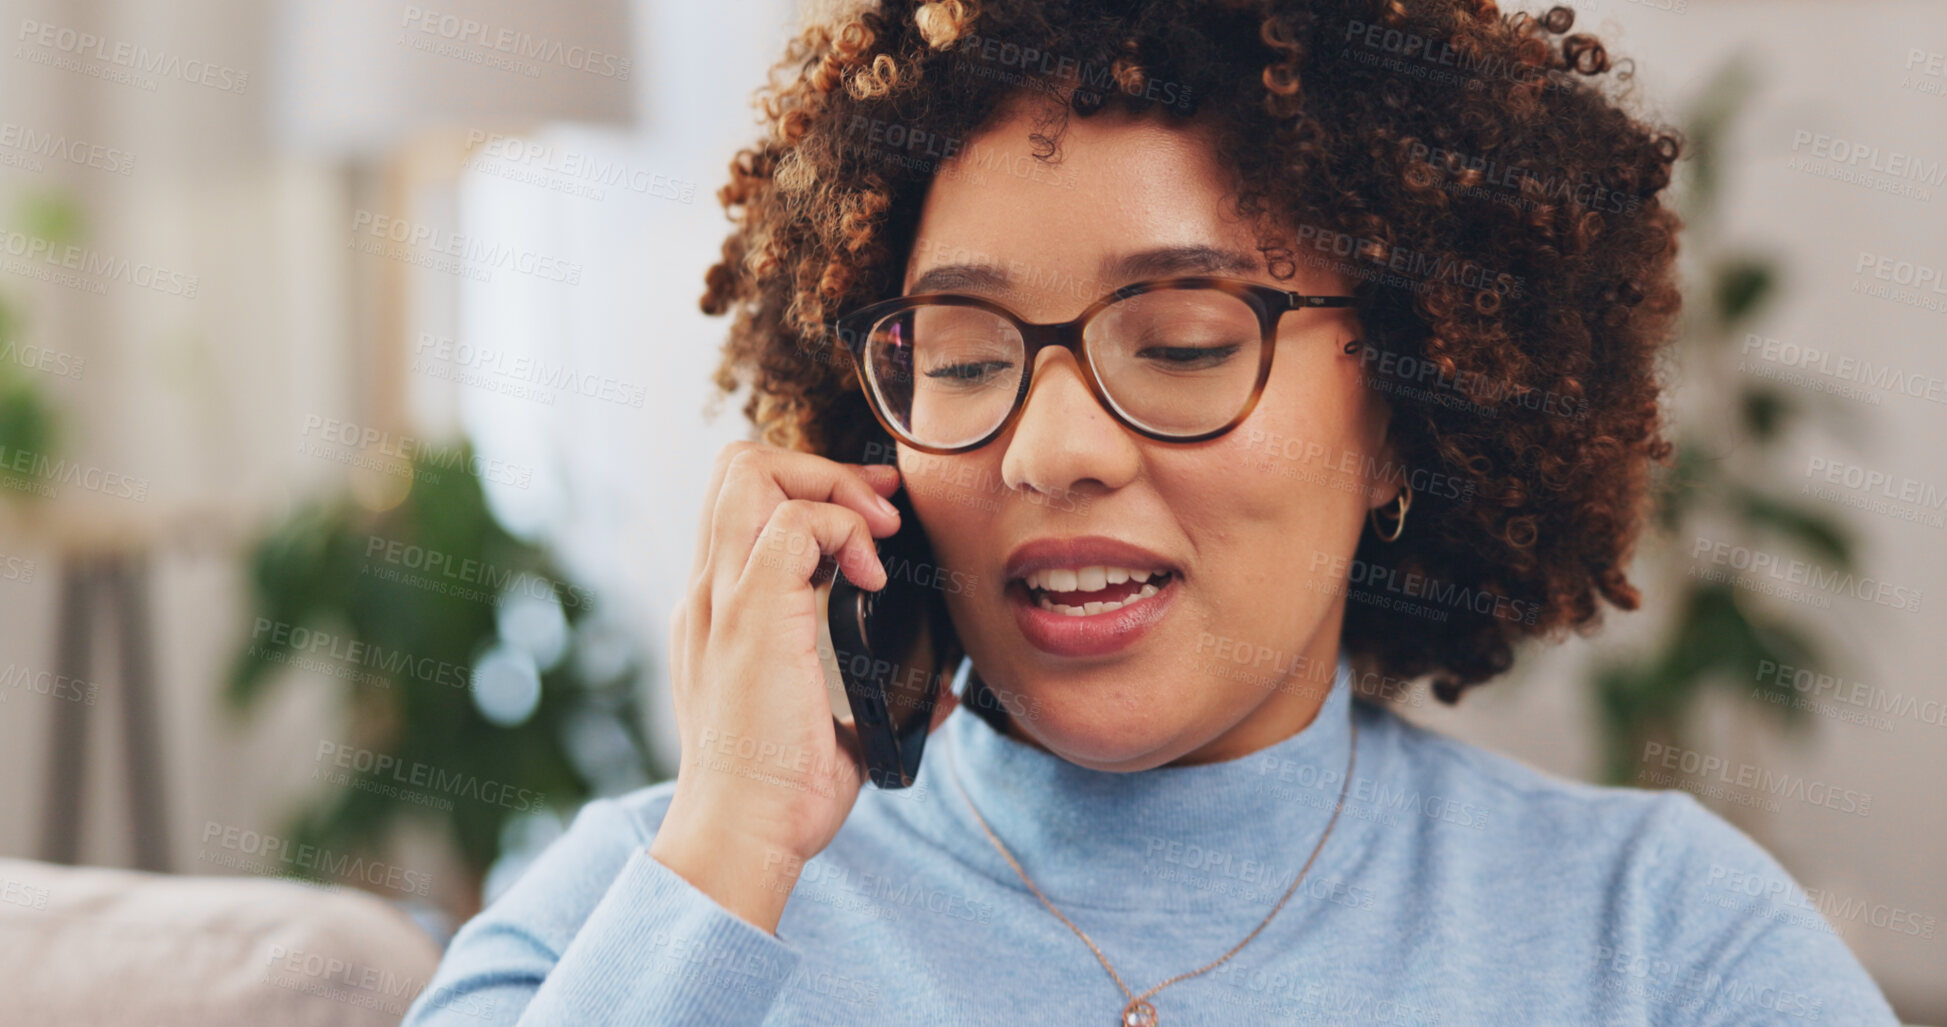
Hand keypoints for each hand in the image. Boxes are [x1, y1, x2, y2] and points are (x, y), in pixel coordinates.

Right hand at [649, 441, 953, 932]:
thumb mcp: (831, 726)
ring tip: (876, 533)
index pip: (744, 502)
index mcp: (721, 612)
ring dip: (829, 485)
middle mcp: (711, 593)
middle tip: (880, 513)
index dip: (811, 489)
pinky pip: (790, 522)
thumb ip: (870, 699)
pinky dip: (842, 528)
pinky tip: (873, 576)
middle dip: (822, 469)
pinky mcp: (751, 616)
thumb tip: (935, 694)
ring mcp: (724, 600)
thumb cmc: (779, 793)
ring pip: (749, 471)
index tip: (875, 520)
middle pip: (737, 466)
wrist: (743, 834)